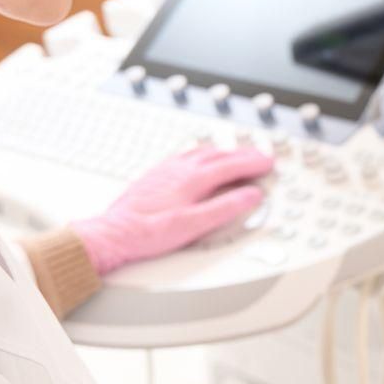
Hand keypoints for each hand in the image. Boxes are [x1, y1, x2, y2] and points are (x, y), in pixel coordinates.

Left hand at [68, 146, 272, 274]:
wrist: (115, 233)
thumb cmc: (148, 233)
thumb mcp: (193, 226)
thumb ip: (225, 208)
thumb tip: (250, 196)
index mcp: (193, 179)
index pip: (232, 165)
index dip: (254, 163)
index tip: (268, 162)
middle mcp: (180, 168)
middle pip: (220, 154)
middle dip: (244, 154)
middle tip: (261, 156)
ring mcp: (168, 169)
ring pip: (203, 151)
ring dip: (225, 151)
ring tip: (238, 154)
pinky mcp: (157, 174)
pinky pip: (187, 154)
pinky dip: (204, 153)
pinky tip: (201, 158)